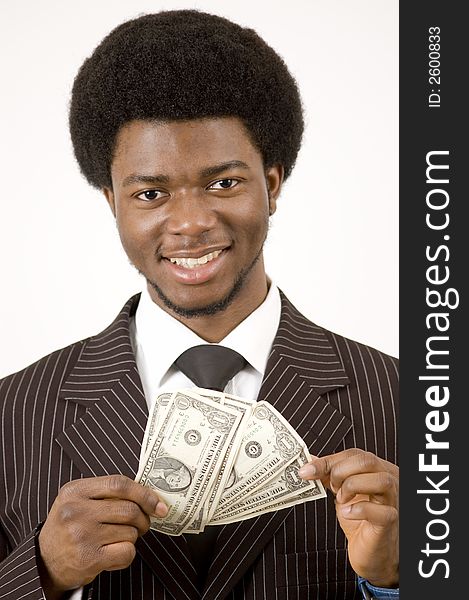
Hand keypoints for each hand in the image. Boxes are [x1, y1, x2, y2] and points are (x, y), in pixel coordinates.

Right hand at [38, 475, 167, 598]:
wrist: (44, 560)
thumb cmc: (69, 526)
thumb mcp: (79, 500)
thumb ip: (107, 492)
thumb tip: (150, 495)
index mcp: (75, 490)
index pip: (119, 484)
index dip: (144, 493)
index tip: (158, 503)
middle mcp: (76, 511)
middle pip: (129, 509)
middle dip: (143, 518)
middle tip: (142, 524)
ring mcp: (82, 535)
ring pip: (130, 532)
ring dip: (132, 537)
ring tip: (117, 539)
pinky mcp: (88, 558)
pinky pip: (127, 552)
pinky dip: (127, 554)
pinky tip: (113, 554)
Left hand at [299, 448, 398, 587]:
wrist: (371, 554)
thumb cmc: (360, 522)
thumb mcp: (341, 492)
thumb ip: (328, 474)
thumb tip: (309, 459)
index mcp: (378, 469)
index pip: (354, 454)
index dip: (328, 460)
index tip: (306, 471)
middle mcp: (390, 481)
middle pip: (366, 461)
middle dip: (340, 472)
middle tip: (331, 488)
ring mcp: (394, 501)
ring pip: (379, 480)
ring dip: (352, 487)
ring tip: (342, 500)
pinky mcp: (391, 521)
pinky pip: (380, 510)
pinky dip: (358, 509)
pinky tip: (347, 513)